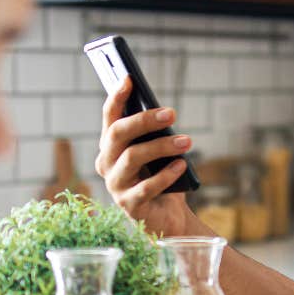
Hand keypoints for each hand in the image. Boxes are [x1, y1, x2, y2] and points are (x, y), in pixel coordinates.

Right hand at [95, 77, 196, 235]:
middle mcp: (106, 164)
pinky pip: (146, 187)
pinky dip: (166, 174)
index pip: (109, 118)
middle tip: (171, 113)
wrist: (169, 216)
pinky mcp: (129, 206)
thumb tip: (162, 113)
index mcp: (110, 147)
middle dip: (144, 120)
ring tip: (187, 142)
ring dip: (161, 146)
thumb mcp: (157, 152)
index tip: (129, 79)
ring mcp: (115, 186)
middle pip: (118, 134)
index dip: (116, 97)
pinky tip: (182, 166)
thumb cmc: (162, 177)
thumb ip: (153, 135)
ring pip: (132, 157)